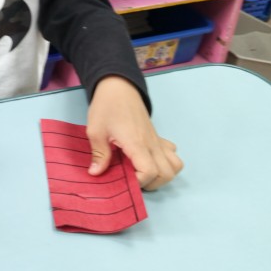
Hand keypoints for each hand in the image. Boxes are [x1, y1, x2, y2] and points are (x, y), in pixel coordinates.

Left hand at [85, 75, 181, 189]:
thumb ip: (98, 154)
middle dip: (151, 183)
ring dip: (162, 175)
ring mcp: (157, 140)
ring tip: (143, 173)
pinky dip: (166, 161)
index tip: (124, 179)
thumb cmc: (106, 107)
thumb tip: (95, 173)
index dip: (138, 182)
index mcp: (136, 143)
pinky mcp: (157, 136)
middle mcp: (152, 143)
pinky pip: (172, 153)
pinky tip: (148, 159)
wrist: (118, 87)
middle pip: (166, 174)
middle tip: (133, 180)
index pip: (149, 171)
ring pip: (175, 166)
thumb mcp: (95, 130)